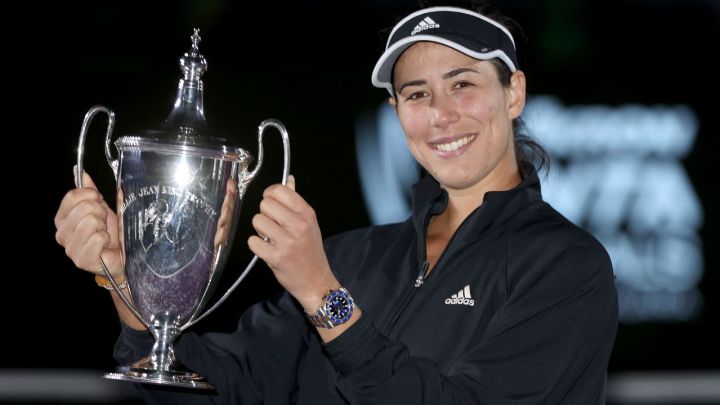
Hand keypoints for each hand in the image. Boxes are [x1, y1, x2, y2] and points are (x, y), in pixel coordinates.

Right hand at [54, 168, 122, 279]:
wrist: (123, 257)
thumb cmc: (112, 233)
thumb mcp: (102, 207)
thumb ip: (90, 191)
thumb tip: (79, 171)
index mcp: (63, 219)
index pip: (72, 196)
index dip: (91, 195)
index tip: (99, 203)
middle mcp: (61, 233)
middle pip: (83, 207)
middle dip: (100, 212)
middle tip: (103, 223)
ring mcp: (70, 248)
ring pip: (90, 221)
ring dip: (104, 227)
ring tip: (105, 234)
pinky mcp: (81, 260)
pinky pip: (97, 238)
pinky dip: (107, 239)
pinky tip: (106, 245)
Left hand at [248, 176, 337, 310]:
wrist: (315, 280)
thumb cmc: (310, 249)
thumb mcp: (309, 223)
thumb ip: (296, 202)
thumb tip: (289, 179)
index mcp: (306, 213)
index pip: (279, 190)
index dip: (270, 195)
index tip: (272, 205)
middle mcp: (298, 225)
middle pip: (265, 204)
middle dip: (265, 214)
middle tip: (273, 225)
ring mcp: (287, 241)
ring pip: (257, 221)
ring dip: (260, 230)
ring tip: (271, 238)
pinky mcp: (275, 257)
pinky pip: (253, 241)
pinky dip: (257, 245)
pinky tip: (267, 249)